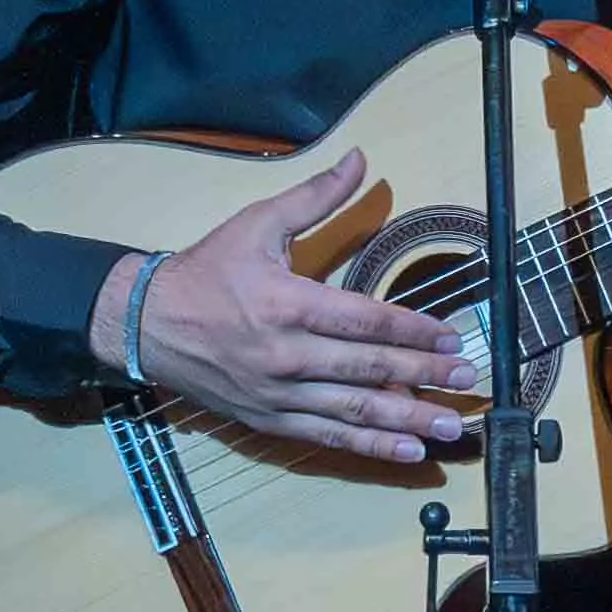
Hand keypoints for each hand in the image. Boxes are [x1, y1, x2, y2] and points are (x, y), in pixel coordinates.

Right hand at [130, 147, 477, 466]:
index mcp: (287, 303)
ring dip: (408, 421)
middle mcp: (285, 353)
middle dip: (425, 376)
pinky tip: (407, 452)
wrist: (143, 322)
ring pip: (354, 410)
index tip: (452, 337)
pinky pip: (326, 437)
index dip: (414, 331)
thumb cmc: (204, 271)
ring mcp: (277, 393)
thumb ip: (315, 196)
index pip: (366, 320)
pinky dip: (369, 448)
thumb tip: (359, 159)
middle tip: (467, 380)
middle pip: (369, 368)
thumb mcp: (257, 224)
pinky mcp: (267, 420)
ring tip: (452, 426)